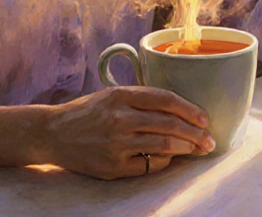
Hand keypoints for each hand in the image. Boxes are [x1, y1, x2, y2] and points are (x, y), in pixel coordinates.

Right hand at [37, 86, 215, 178]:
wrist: (52, 133)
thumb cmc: (86, 112)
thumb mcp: (111, 95)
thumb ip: (141, 99)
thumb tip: (179, 111)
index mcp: (121, 95)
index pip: (166, 99)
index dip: (190, 109)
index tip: (205, 118)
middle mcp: (120, 118)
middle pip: (170, 124)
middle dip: (196, 133)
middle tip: (209, 140)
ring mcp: (116, 143)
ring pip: (164, 145)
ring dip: (186, 147)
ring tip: (196, 149)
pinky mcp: (113, 166)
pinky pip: (148, 164)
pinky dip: (163, 161)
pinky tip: (169, 158)